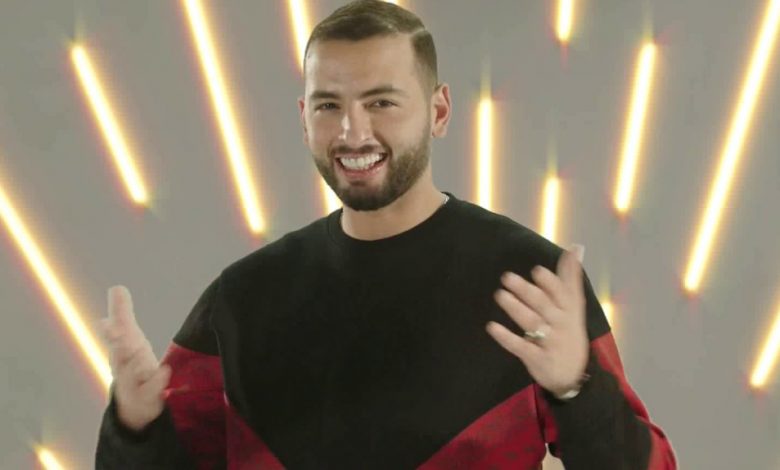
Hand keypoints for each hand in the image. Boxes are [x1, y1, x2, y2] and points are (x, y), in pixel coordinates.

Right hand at [100, 286, 170, 431]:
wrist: (134, 402)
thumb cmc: (132, 362)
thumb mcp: (129, 337)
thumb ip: (122, 314)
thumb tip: (117, 288)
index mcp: (119, 351)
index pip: (113, 339)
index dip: (110, 331)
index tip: (105, 322)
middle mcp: (122, 368)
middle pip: (119, 357)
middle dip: (119, 347)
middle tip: (119, 334)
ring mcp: (133, 385)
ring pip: (131, 375)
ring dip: (135, 363)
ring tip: (140, 351)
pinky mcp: (146, 398)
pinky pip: (151, 390)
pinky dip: (157, 381)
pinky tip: (164, 370)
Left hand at [486, 245, 588, 396]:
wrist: (573, 376)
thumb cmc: (569, 332)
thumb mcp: (574, 307)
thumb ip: (570, 278)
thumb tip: (575, 248)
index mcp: (570, 310)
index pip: (562, 294)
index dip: (550, 283)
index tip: (536, 271)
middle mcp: (561, 325)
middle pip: (543, 306)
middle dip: (526, 291)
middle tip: (506, 277)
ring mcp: (550, 343)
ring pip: (532, 323)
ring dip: (515, 308)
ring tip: (499, 295)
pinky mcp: (537, 359)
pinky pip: (520, 347)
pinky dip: (506, 338)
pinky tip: (492, 327)